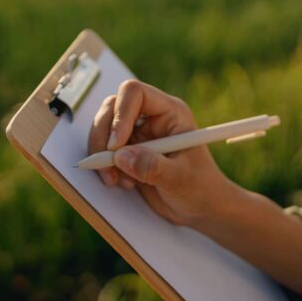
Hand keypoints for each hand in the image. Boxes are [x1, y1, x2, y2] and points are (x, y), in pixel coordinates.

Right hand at [87, 79, 239, 227]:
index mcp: (171, 112)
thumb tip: (120, 156)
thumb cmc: (200, 188)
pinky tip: (122, 182)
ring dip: (101, 154)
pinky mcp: (129, 150)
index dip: (120, 115)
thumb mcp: (179, 179)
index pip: (135, 93)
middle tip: (106, 167)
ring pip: (104, 127)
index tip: (115, 146)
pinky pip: (104, 148)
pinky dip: (105, 165)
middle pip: (112, 106)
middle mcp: (152, 116)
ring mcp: (138, 132)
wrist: (200, 207)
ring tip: (117, 179)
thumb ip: (152, 167)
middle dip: (103, 137)